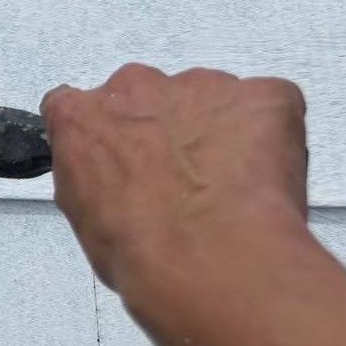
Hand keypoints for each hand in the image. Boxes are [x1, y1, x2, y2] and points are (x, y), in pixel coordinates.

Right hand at [41, 62, 309, 323]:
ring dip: (214, 132)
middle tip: (180, 179)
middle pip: (146, 96)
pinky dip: (269, 135)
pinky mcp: (261, 95)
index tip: (122, 160)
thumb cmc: (144, 251)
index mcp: (82, 116)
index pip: (76, 106)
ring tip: (227, 186)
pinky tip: (263, 178)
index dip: (105, 135)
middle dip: (163, 129)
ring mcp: (200, 85)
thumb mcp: (84, 217)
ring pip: (207, 99)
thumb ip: (91, 175)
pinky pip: (267, 105)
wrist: (213, 260)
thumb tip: (112, 180)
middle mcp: (135, 86)